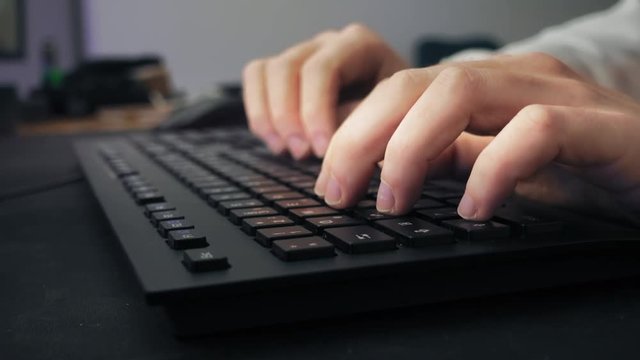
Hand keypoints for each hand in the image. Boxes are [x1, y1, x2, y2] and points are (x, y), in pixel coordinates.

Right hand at [242, 23, 406, 158]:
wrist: (398, 111)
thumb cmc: (396, 115)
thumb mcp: (390, 117)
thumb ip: (359, 123)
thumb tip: (329, 140)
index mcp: (359, 46)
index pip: (322, 69)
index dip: (314, 111)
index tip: (322, 150)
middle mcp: (328, 44)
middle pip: (288, 68)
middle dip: (290, 117)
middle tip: (302, 153)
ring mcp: (303, 53)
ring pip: (266, 72)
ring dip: (271, 117)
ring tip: (288, 150)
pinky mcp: (284, 71)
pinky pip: (255, 77)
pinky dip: (258, 110)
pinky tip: (275, 139)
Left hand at [313, 52, 639, 222]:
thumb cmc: (586, 166)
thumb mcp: (500, 163)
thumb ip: (452, 157)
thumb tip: (391, 171)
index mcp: (488, 87)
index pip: (400, 91)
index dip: (355, 132)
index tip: (330, 181)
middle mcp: (516, 79)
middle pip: (416, 84)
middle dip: (364, 138)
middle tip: (340, 192)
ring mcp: (559, 97)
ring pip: (463, 92)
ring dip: (412, 148)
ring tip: (393, 201)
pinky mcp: (601, 127)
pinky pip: (536, 132)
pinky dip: (494, 170)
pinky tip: (475, 209)